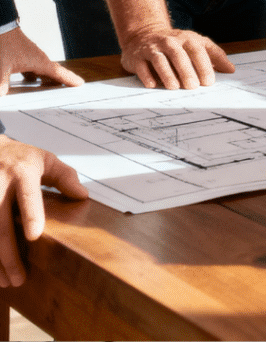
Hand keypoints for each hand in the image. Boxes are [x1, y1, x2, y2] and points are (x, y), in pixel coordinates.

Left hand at [0, 28, 83, 95]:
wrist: (2, 28)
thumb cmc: (5, 45)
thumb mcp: (3, 67)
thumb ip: (2, 84)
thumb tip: (2, 97)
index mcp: (39, 62)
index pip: (58, 73)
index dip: (69, 79)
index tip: (80, 83)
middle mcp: (39, 59)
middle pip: (54, 72)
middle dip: (62, 80)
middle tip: (71, 87)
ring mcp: (32, 57)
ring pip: (44, 70)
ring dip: (49, 78)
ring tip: (52, 87)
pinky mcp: (24, 56)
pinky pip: (34, 69)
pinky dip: (36, 76)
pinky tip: (30, 81)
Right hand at [0, 136, 87, 287]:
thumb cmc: (20, 158)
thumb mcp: (45, 160)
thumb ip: (64, 177)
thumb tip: (83, 196)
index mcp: (23, 171)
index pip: (28, 195)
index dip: (30, 214)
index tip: (34, 236)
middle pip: (1, 224)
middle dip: (8, 254)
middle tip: (19, 278)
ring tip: (5, 282)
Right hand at [120, 24, 234, 88]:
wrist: (145, 34)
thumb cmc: (177, 44)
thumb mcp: (197, 44)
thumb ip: (215, 56)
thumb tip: (231, 69)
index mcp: (187, 38)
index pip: (198, 51)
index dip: (204, 66)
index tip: (209, 82)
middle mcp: (170, 41)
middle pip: (179, 55)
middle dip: (186, 71)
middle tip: (193, 87)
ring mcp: (153, 48)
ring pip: (160, 59)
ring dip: (167, 73)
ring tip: (174, 87)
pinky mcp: (138, 56)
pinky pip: (142, 66)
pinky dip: (146, 75)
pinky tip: (152, 85)